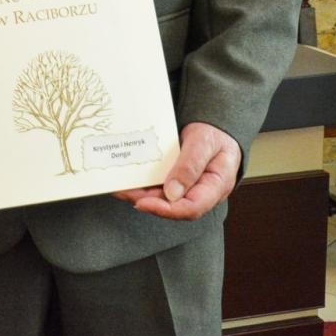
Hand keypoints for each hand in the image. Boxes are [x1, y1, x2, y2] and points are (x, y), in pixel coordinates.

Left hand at [114, 122, 240, 220]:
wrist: (215, 126)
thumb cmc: (215, 133)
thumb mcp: (204, 142)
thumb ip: (190, 165)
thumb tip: (172, 193)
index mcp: (215, 187)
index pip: (192, 208)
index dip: (166, 210)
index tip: (142, 203)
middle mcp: (200, 192)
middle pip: (173, 206)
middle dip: (146, 201)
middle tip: (123, 192)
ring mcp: (188, 187)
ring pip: (162, 198)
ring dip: (140, 194)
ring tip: (120, 187)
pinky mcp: (176, 180)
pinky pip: (159, 186)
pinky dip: (143, 184)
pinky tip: (128, 179)